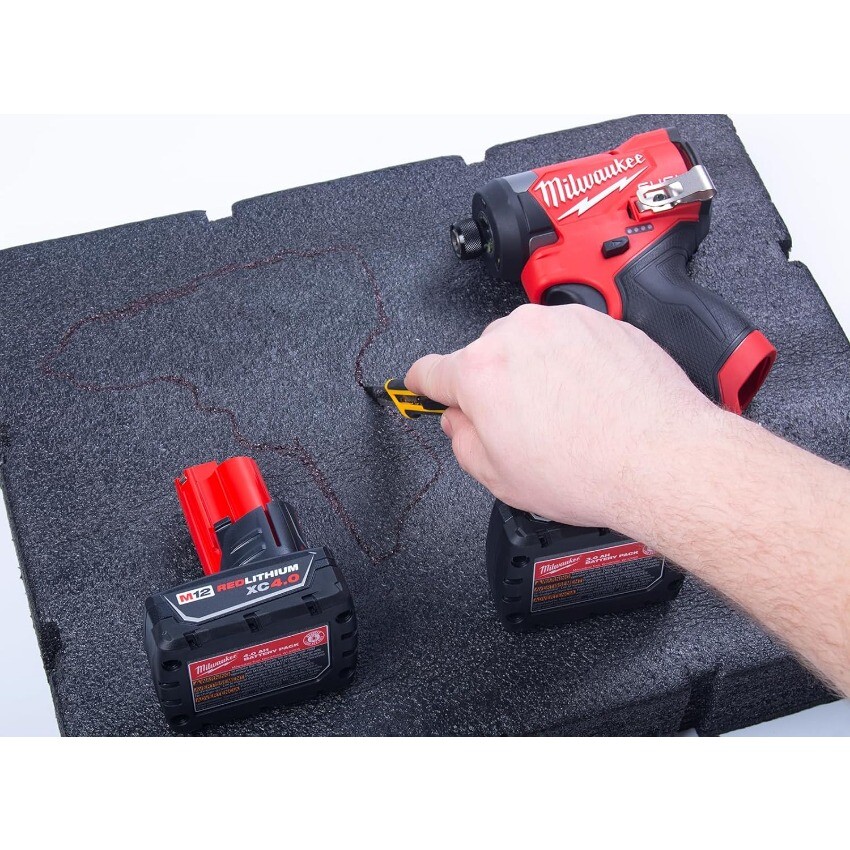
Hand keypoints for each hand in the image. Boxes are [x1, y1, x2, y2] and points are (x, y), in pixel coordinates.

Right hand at [406, 303, 721, 533]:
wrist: (660, 458)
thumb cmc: (587, 470)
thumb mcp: (498, 477)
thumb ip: (461, 441)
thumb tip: (458, 423)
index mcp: (480, 371)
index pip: (429, 369)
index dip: (422, 384)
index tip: (423, 385)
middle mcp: (517, 335)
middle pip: (484, 356)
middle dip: (494, 385)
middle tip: (521, 423)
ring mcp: (562, 323)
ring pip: (529, 343)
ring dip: (536, 370)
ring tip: (566, 414)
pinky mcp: (601, 322)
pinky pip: (570, 339)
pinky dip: (573, 362)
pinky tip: (591, 398)